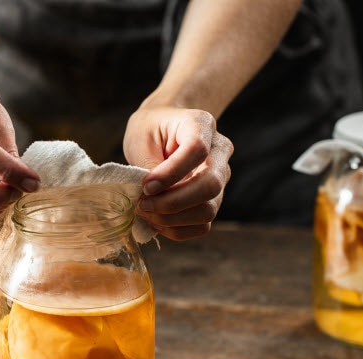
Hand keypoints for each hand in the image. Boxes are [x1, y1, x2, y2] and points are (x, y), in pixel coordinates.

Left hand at [123, 106, 232, 240]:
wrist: (163, 131)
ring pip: (208, 211)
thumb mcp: (142, 138)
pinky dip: (176, 229)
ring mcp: (220, 178)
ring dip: (172, 219)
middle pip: (210, 185)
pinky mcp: (213, 200)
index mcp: (202, 125)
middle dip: (172, 203)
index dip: (170, 174)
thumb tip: (153, 198)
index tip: (145, 186)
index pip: (197, 150)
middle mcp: (219, 152)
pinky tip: (156, 221)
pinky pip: (202, 225)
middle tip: (142, 204)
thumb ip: (150, 167)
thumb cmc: (150, 130)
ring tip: (146, 212)